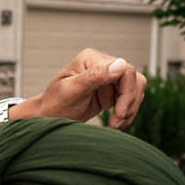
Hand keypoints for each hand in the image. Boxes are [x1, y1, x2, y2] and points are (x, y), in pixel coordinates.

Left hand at [14, 48, 146, 129]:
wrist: (48, 117)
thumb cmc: (54, 103)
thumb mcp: (72, 90)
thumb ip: (94, 76)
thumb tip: (120, 64)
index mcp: (92, 59)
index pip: (125, 70)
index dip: (127, 92)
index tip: (118, 112)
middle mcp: (102, 65)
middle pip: (134, 80)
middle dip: (128, 103)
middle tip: (116, 122)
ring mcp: (108, 78)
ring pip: (135, 90)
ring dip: (129, 109)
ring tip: (115, 124)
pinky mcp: (110, 91)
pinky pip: (129, 99)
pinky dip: (127, 113)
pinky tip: (116, 123)